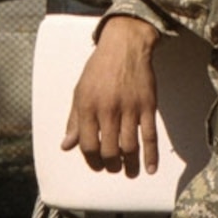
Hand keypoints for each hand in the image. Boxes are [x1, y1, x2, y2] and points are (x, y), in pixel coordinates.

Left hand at [68, 14, 162, 174]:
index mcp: (88, 107)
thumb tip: (66, 146)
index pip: (88, 145)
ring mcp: (130, 109)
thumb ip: (74, 120)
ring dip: (129, 165)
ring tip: (129, 172)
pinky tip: (150, 168)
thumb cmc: (99, 68)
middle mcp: (108, 109)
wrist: (124, 46)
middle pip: (109, 150)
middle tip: (112, 168)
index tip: (97, 164)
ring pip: (129, 147)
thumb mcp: (80, 91)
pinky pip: (150, 136)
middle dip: (110, 165)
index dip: (91, 160)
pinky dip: (151, 156)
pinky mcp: (148, 106)